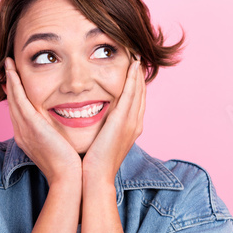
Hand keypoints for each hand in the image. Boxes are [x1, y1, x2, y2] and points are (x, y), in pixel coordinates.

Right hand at [4, 57, 80, 184]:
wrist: (68, 179)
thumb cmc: (70, 166)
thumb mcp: (61, 147)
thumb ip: (59, 134)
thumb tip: (66, 126)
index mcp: (28, 137)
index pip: (20, 111)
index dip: (17, 95)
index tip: (17, 80)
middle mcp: (22, 132)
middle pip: (13, 103)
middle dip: (10, 84)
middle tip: (8, 66)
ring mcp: (24, 129)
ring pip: (13, 98)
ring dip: (10, 79)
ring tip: (9, 63)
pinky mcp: (30, 126)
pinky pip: (19, 100)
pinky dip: (14, 84)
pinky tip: (12, 71)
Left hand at [83, 57, 145, 181]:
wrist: (95, 178)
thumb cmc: (92, 163)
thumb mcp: (100, 141)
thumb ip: (100, 128)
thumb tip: (92, 118)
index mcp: (130, 128)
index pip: (135, 100)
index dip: (135, 83)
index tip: (131, 68)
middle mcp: (135, 123)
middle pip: (140, 92)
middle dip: (138, 74)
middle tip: (136, 56)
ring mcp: (132, 122)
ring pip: (138, 90)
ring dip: (137, 72)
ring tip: (136, 55)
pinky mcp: (123, 120)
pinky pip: (131, 93)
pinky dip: (133, 78)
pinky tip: (132, 64)